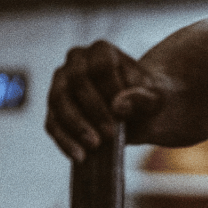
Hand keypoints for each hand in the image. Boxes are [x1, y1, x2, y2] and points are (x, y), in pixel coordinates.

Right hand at [45, 40, 161, 161]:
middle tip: (111, 134)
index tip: (123, 112)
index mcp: (102, 51)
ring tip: (95, 146)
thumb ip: (143, 97)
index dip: (110, 88)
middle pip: (76, 82)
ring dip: (76, 126)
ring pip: (58, 101)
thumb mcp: (155, 98)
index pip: (100, 65)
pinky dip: (65, 141)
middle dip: (93, 110)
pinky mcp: (54, 109)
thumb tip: (118, 106)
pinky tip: (80, 156)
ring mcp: (61, 84)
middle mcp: (75, 62)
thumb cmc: (147, 99)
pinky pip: (52, 123)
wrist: (138, 112)